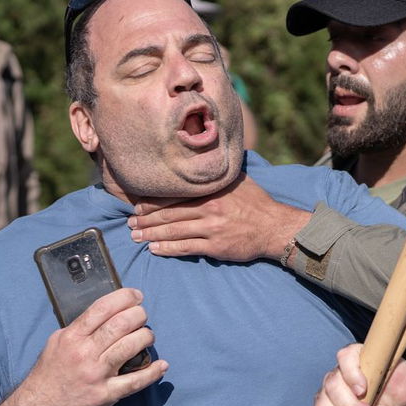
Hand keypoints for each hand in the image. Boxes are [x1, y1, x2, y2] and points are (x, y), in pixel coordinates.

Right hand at [15, 288, 166, 405]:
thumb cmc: (50, 373)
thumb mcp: (57, 342)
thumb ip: (80, 328)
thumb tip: (106, 313)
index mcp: (72, 337)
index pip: (102, 309)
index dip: (124, 298)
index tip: (136, 296)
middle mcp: (85, 353)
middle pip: (120, 325)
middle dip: (138, 315)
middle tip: (142, 315)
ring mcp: (97, 374)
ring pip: (130, 347)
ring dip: (146, 337)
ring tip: (147, 336)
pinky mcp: (106, 394)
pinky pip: (135, 381)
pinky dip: (152, 372)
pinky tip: (162, 365)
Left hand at [128, 173, 309, 260]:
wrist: (275, 227)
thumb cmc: (257, 202)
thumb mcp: (238, 180)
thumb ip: (218, 173)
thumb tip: (205, 156)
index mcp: (211, 190)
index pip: (174, 194)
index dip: (152, 201)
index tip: (136, 205)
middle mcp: (209, 207)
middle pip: (169, 213)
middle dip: (146, 219)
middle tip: (130, 223)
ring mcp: (212, 228)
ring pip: (174, 231)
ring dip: (151, 235)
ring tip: (136, 237)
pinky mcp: (216, 246)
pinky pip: (186, 248)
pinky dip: (168, 249)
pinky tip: (155, 250)